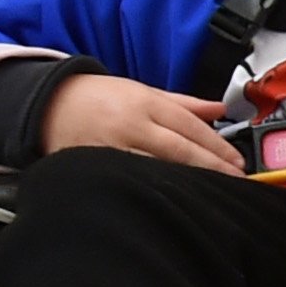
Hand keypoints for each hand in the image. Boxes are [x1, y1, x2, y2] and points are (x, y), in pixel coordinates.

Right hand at [37, 71, 240, 173]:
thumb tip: (220, 109)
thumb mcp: (141, 90)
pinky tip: (175, 195)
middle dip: (212, 166)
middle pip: (180, 149)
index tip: (238, 161)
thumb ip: (184, 103)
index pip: (190, 126)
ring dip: (189, 180)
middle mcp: (130, 125)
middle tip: (237, 180)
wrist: (47, 105)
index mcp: (143, 103)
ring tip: (213, 190)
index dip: (218, 146)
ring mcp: (112, 148)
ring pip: (159, 167)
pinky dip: (158, 187)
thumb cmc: (96, 98)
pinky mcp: (97, 167)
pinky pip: (134, 178)